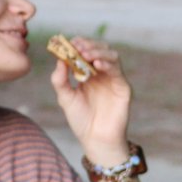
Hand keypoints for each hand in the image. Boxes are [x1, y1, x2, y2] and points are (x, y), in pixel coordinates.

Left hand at [49, 36, 133, 161]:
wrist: (95, 139)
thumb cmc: (81, 120)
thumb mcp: (65, 97)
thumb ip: (60, 79)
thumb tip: (59, 59)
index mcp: (88, 74)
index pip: (86, 52)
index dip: (79, 44)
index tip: (69, 42)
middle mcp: (102, 74)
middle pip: (100, 49)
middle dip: (89, 45)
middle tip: (78, 46)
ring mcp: (114, 80)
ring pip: (111, 56)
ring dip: (98, 51)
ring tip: (86, 54)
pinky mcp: (123, 87)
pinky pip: (117, 70)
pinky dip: (108, 64)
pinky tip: (97, 64)